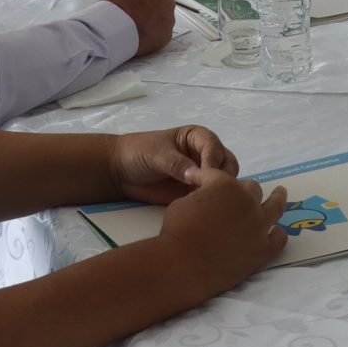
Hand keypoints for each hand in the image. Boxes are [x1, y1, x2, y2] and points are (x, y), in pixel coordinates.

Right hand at [102, 0, 180, 55]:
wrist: (113, 29)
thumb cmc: (116, 8)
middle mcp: (168, 4)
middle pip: (167, 6)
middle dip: (157, 10)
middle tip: (141, 15)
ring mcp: (169, 22)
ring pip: (164, 22)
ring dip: (154, 24)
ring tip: (136, 29)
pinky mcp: (165, 38)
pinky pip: (160, 36)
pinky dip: (152, 37)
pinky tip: (139, 38)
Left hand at [109, 121, 234, 203]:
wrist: (121, 173)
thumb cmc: (139, 153)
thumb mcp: (157, 154)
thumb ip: (176, 163)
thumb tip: (195, 174)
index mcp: (197, 138)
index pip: (214, 147)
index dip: (213, 160)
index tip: (208, 174)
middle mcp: (204, 154)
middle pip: (226, 164)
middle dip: (223, 176)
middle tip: (210, 190)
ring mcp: (201, 174)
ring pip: (222, 181)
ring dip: (218, 190)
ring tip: (205, 200)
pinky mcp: (195, 191)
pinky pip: (209, 196)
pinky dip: (210, 202)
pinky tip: (203, 208)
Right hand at [155, 171, 287, 292]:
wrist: (183, 265)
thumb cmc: (177, 232)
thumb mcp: (181, 202)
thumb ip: (199, 194)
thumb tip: (203, 196)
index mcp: (226, 185)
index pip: (217, 175)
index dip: (205, 177)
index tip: (198, 180)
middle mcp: (247, 201)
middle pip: (251, 188)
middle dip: (241, 188)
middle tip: (235, 195)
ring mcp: (258, 226)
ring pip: (274, 206)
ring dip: (277, 198)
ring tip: (280, 193)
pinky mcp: (262, 249)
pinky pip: (279, 239)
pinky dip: (279, 233)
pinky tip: (278, 231)